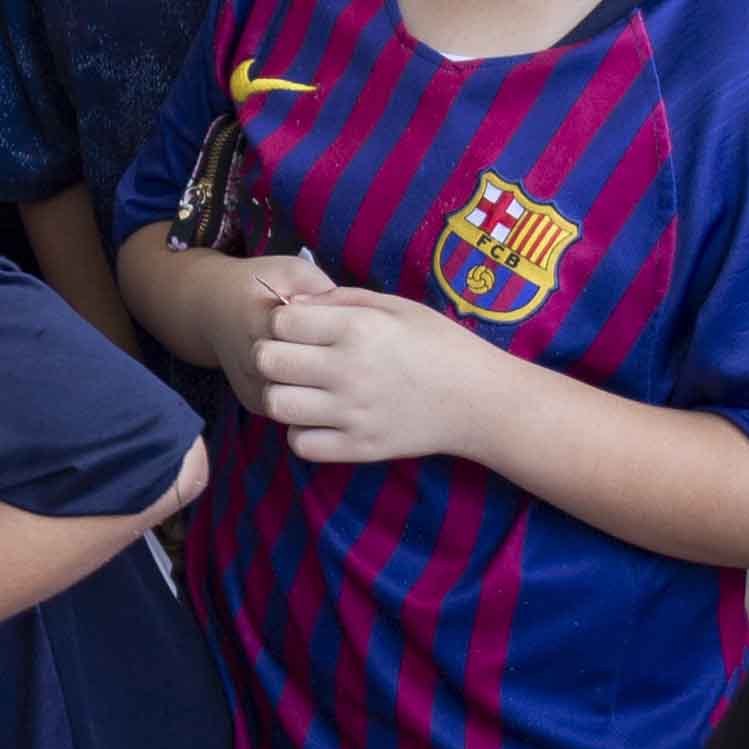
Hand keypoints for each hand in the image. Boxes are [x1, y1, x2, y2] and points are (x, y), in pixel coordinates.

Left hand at [250, 283, 500, 465]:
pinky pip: (300, 443)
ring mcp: (352, 413)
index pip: (281, 321)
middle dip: (272, 354)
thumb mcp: (396, 306)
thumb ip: (340, 300)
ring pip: (276, 404)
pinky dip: (302, 431)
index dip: (282, 321)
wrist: (480, 401)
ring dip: (282, 394)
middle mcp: (349, 370)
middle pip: (268, 360)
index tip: (297, 328)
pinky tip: (319, 419)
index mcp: (359, 328)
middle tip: (292, 358)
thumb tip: (291, 305)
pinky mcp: (358, 448)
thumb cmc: (440, 344)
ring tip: (302, 389)